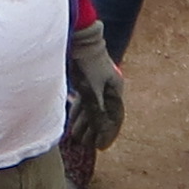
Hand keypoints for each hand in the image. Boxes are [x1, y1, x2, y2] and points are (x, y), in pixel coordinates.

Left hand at [65, 23, 124, 152]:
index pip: (115, 117)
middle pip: (102, 115)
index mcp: (116, 90)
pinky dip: (79, 113)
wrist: (79, 40)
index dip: (108, 134)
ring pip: (92, 109)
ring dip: (85, 124)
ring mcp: (97, 85)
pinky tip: (72, 123)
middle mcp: (108, 88)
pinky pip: (84, 102)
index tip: (100, 148)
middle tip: (86, 145)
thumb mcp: (93, 90)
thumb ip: (97, 112)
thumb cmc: (88, 64)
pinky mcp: (85, 82)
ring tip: (77, 137)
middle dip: (93, 131)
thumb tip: (101, 132)